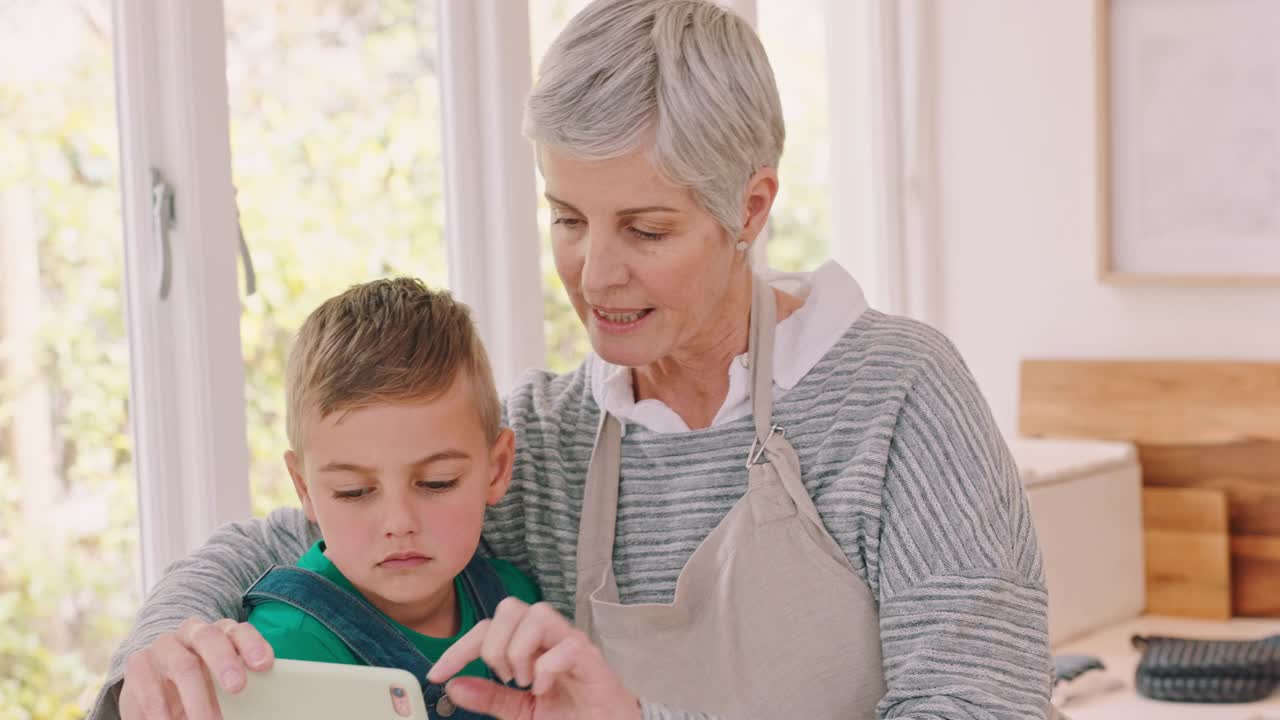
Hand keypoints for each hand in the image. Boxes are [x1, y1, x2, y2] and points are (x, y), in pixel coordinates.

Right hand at [119, 617, 273, 719]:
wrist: (154, 687)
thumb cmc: (202, 684)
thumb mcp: (221, 683)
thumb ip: (236, 684)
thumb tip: (262, 707)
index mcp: (221, 633)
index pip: (238, 631)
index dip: (252, 644)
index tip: (264, 665)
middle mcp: (193, 633)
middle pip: (210, 638)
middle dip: (225, 662)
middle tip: (238, 687)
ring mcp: (164, 646)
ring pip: (183, 664)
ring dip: (197, 698)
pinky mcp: (139, 663)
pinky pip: (150, 684)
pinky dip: (162, 709)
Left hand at [426, 599, 640, 719]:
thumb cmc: (570, 716)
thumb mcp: (519, 712)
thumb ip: (490, 697)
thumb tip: (453, 686)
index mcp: (529, 645)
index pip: (487, 628)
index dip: (458, 648)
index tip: (437, 674)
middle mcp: (549, 637)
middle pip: (510, 607)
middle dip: (494, 645)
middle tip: (504, 678)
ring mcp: (571, 643)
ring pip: (537, 614)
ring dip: (520, 651)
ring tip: (525, 682)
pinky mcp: (592, 658)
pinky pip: (565, 646)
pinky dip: (546, 669)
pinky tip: (545, 689)